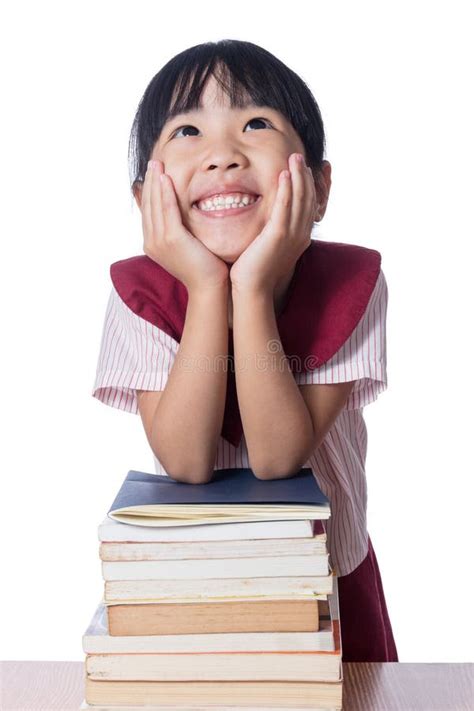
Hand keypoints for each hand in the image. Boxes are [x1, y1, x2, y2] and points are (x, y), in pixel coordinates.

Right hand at [141, 160, 229, 292]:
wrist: (209, 287)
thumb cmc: (204, 268)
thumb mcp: (186, 247)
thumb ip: (179, 231)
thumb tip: (181, 216)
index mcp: (152, 244)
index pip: (148, 211)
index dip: (149, 190)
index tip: (154, 173)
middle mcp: (151, 242)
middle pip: (148, 205)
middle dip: (150, 182)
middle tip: (154, 162)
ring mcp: (160, 241)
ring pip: (155, 205)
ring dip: (155, 182)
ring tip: (157, 165)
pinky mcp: (172, 239)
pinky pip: (167, 210)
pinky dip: (165, 193)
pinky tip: (165, 178)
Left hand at [229, 153, 319, 293]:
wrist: (252, 288)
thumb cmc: (255, 270)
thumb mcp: (269, 247)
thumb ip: (273, 231)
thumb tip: (269, 222)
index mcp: (300, 237)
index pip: (309, 205)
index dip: (308, 185)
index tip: (305, 168)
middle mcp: (301, 235)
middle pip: (308, 199)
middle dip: (305, 176)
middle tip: (300, 156)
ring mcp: (292, 235)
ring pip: (299, 199)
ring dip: (298, 176)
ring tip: (294, 157)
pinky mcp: (279, 235)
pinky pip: (285, 207)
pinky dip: (287, 190)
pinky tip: (284, 175)